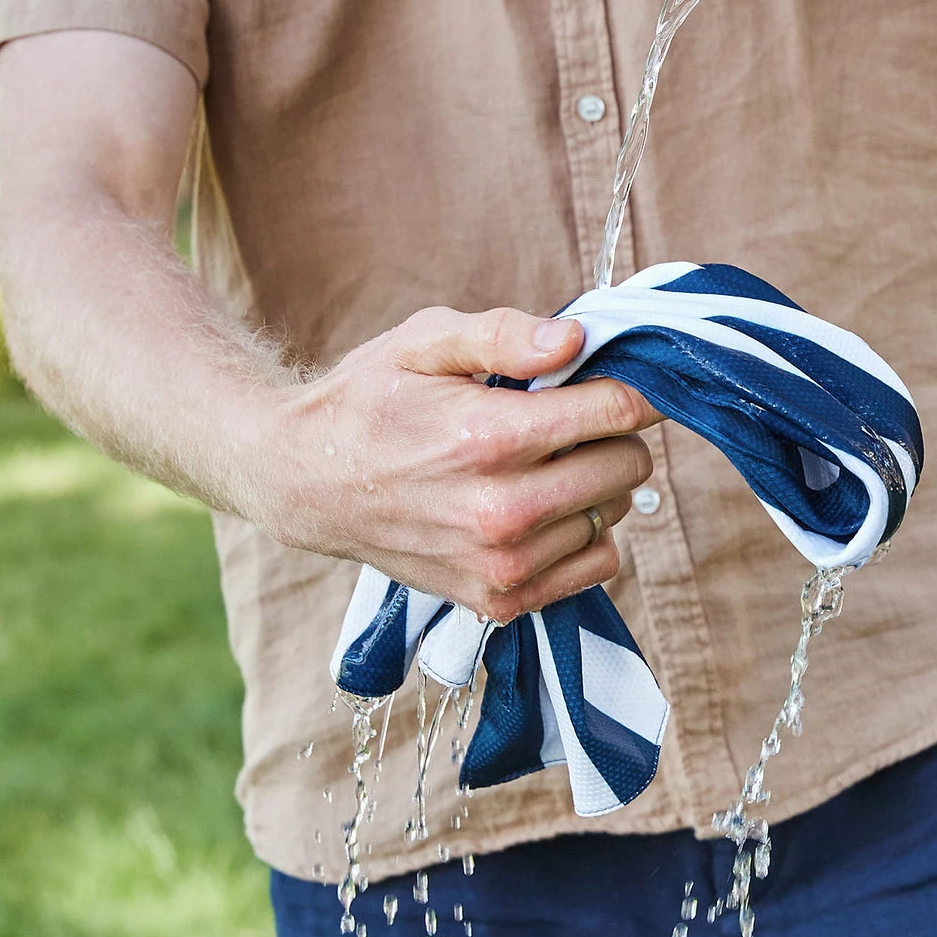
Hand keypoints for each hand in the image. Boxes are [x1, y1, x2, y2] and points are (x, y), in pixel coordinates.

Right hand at [254, 306, 664, 621]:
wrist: (307, 483)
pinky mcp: (500, 600)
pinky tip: (542, 512)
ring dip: (593, 487)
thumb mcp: (423, 342)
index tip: (615, 382)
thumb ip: (504, 335)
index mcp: (489, 439)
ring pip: (614, 515)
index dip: (629, 389)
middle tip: (566, 423)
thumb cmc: (369, 403)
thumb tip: (577, 340)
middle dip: (609, 436)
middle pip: (627, 466)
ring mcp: (503, 565)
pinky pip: (597, 567)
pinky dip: (583, 536)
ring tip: (539, 467)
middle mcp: (502, 512)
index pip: (618, 413)